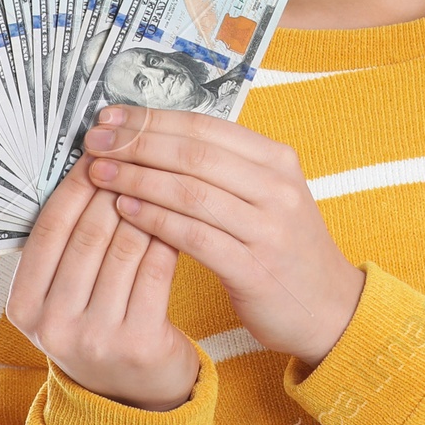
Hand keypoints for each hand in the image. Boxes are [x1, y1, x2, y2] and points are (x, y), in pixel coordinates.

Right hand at [4, 150, 199, 411]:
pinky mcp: (138, 343)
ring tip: (163, 172)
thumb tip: (89, 159)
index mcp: (23, 304)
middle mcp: (52, 324)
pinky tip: (182, 211)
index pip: (50, 226)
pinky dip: (169, 233)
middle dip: (117, 184)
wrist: (134, 392)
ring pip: (126, 246)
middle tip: (140, 149)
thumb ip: (67, 241)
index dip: (76, 182)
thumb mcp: (65, 290)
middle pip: (89, 232)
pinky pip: (157, 269)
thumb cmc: (99, 320)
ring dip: (147, 203)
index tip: (100, 146)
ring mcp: (94, 337)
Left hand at [83, 106, 365, 369]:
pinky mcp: (254, 268)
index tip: (111, 116)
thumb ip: (223, 168)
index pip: (206, 126)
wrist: (330, 308)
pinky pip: (194, 237)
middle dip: (137, 143)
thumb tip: (155, 137)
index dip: (154, 118)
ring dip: (138, 179)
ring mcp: (268, 227)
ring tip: (99, 174)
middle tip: (95, 141)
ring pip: (190, 192)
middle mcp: (276, 186)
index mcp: (277, 159)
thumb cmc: (284, 247)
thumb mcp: (268, 195)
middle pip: (194, 153)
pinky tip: (125, 210)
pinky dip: (155, 220)